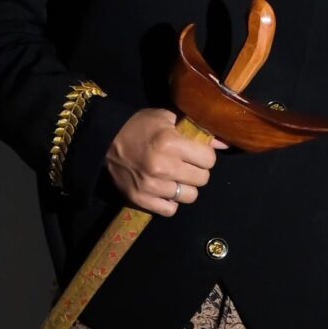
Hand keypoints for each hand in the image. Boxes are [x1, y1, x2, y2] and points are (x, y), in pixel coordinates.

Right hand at [105, 107, 226, 213]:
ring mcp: (151, 186)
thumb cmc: (139, 126)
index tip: (196, 152)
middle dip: (197, 171)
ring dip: (185, 187)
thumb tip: (224, 143)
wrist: (104, 139)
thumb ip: (197, 129)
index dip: (205, 155)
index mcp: (170, 143)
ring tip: (175, 177)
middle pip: (202, 179)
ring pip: (189, 196)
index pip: (208, 159)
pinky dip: (170, 202)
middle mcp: (162, 166)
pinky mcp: (140, 199)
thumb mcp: (168, 118)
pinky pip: (170, 210)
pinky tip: (164, 190)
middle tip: (186, 165)